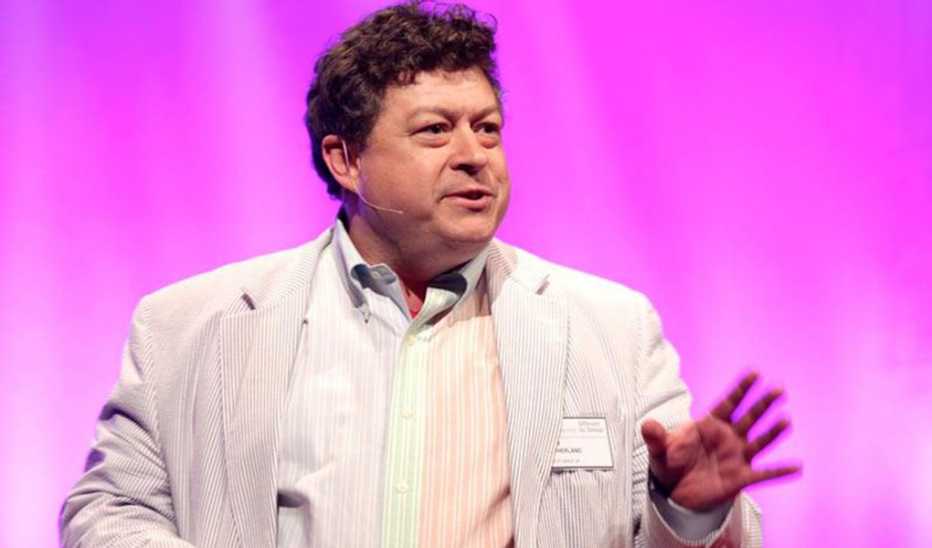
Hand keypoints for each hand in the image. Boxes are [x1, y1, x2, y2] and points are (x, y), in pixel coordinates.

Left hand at [640, 372, 800, 510]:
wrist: (675, 491)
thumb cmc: (669, 462)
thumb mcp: (659, 450)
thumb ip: (656, 437)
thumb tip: (647, 425)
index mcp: (709, 424)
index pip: (728, 403)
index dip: (741, 389)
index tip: (755, 373)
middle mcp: (727, 437)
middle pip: (748, 417)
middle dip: (762, 404)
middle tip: (779, 389)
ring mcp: (736, 457)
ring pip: (758, 442)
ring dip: (772, 432)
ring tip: (786, 420)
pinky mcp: (741, 478)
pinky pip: (763, 474)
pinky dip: (779, 471)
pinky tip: (797, 466)